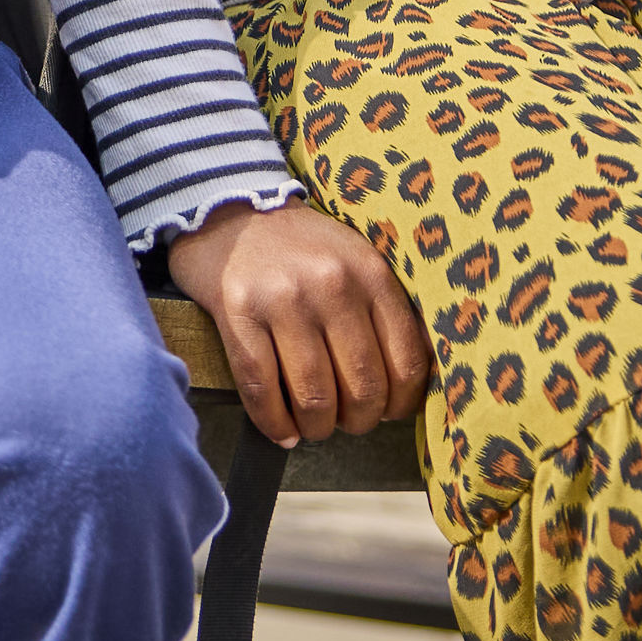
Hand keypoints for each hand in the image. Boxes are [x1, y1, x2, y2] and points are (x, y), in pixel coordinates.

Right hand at [168, 198, 428, 446]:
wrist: (229, 209)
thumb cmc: (301, 247)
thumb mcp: (357, 260)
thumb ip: (386, 310)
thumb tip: (412, 384)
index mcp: (370, 273)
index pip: (405, 363)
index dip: (400, 404)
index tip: (388, 412)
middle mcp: (331, 285)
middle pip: (361, 388)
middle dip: (358, 421)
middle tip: (348, 421)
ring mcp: (282, 299)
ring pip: (313, 396)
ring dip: (317, 427)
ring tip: (314, 426)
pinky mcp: (237, 312)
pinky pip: (261, 388)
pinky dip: (274, 423)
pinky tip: (282, 431)